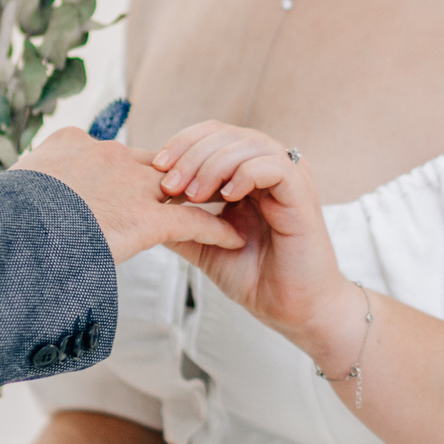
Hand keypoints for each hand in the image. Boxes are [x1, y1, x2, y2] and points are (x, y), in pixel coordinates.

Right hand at [15, 128, 244, 263]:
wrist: (6, 228)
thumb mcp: (5, 195)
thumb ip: (23, 196)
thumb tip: (7, 211)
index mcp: (71, 147)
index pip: (109, 155)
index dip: (126, 170)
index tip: (138, 180)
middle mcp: (106, 158)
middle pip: (153, 164)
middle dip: (176, 176)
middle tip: (197, 186)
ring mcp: (128, 185)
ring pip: (181, 188)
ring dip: (204, 197)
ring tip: (227, 207)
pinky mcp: (145, 218)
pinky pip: (192, 221)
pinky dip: (216, 230)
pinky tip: (234, 239)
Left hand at [152, 122, 361, 361]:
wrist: (292, 311)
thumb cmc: (256, 278)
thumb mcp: (205, 246)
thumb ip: (180, 224)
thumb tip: (141, 208)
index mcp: (248, 173)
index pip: (212, 135)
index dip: (183, 143)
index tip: (157, 168)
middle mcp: (269, 168)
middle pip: (226, 133)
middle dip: (191, 153)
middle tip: (170, 184)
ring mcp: (289, 178)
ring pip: (249, 143)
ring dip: (214, 164)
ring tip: (195, 195)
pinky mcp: (302, 194)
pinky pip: (274, 166)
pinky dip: (246, 174)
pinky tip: (227, 197)